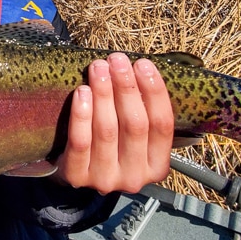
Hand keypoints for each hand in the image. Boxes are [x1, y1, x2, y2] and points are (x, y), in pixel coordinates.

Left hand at [52, 53, 173, 193]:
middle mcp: (135, 177)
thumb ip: (142, 112)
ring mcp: (106, 179)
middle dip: (126, 87)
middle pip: (135, 125)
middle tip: (117, 60)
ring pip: (107, 130)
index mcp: (157, 166)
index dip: (154, 92)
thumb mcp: (135, 138)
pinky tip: (82, 92)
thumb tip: (139, 68)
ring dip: (103, 94)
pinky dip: (81, 114)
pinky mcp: (77, 176)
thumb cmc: (112, 146)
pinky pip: (80, 141)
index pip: (162, 125)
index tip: (143, 64)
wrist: (77, 174)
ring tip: (98, 68)